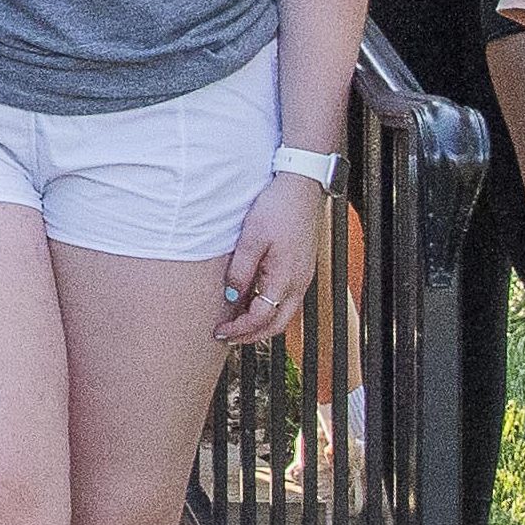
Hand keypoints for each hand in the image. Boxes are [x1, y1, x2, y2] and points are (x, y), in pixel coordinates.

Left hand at [217, 173, 322, 347]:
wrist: (302, 186)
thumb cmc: (277, 208)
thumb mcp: (251, 238)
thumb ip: (241, 270)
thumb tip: (231, 297)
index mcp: (285, 278)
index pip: (261, 318)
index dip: (239, 329)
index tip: (220, 331)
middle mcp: (299, 283)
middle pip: (277, 324)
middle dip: (252, 336)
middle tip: (228, 338)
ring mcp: (303, 276)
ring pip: (285, 314)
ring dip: (262, 325)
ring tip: (239, 326)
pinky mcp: (302, 268)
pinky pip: (288, 300)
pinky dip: (272, 311)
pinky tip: (256, 304)